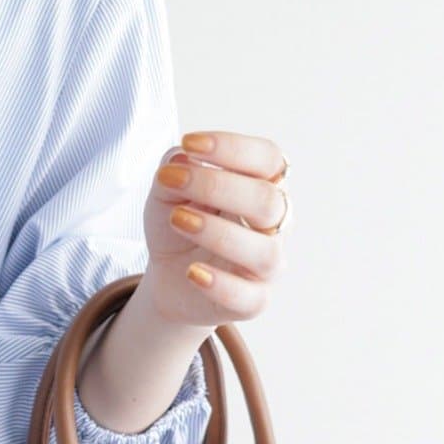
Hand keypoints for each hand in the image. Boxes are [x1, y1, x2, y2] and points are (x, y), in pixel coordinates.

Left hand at [140, 129, 292, 328]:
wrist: (169, 276)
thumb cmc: (181, 222)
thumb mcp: (167, 191)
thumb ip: (175, 170)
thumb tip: (182, 159)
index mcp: (265, 186)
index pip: (268, 159)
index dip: (233, 148)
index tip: (190, 142)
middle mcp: (276, 224)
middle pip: (268, 201)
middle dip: (218, 187)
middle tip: (171, 181)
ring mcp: (268, 265)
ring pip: (264, 251)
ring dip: (218, 233)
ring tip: (178, 219)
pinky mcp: (254, 301)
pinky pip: (249, 297)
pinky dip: (220, 284)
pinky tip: (192, 271)